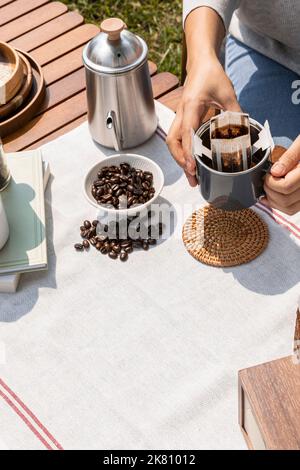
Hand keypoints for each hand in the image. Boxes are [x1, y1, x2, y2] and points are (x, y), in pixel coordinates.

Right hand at [166, 56, 240, 185]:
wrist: (201, 62)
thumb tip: (244, 132)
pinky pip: (178, 139)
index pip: (186, 133)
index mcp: (191, 106)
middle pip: (173, 142)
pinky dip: (183, 152)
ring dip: (180, 159)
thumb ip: (235, 112)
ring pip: (173, 142)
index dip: (188, 152)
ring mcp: (180, 117)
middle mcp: (181, 113)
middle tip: (192, 176)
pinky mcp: (183, 119)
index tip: (192, 167)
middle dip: (180, 160)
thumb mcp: (227, 92)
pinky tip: (192, 163)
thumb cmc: (211, 74)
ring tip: (192, 175)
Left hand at [262, 136, 299, 214]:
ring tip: (271, 186)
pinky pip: (292, 209)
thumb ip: (290, 156)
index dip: (271, 181)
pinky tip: (274, 194)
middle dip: (270, 190)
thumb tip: (275, 171)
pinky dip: (280, 204)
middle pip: (285, 200)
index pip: (286, 186)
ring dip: (273, 200)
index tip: (269, 173)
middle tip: (268, 179)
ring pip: (288, 208)